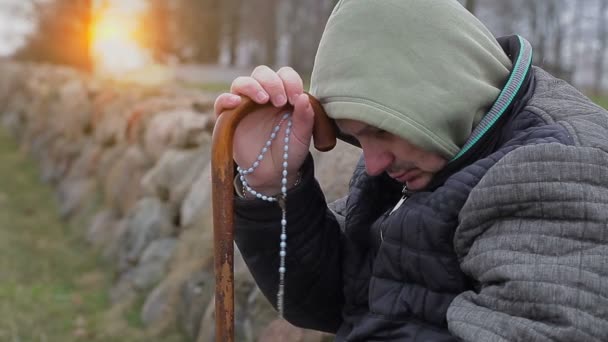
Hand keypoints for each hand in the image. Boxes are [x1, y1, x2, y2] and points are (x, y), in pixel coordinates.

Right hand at [214, 66, 313, 194]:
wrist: (273, 173)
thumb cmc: (289, 151)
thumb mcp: (301, 137)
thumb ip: (305, 118)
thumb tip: (304, 97)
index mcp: (283, 95)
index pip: (284, 75)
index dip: (290, 81)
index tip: (295, 98)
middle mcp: (262, 96)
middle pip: (262, 73)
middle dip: (272, 82)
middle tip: (281, 101)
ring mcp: (244, 106)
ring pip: (241, 83)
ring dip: (253, 86)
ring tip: (263, 100)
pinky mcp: (229, 119)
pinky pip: (221, 102)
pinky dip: (226, 99)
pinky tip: (236, 102)